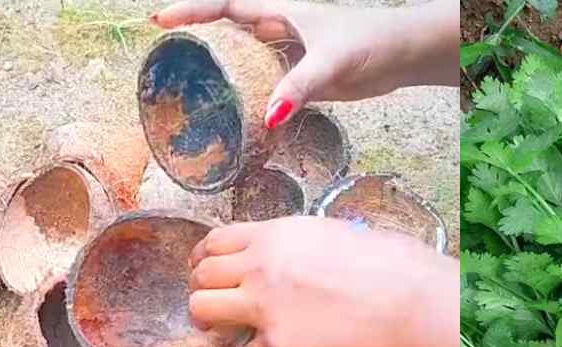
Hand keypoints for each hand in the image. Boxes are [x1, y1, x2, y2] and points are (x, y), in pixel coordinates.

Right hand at [153, 0, 458, 127]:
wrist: (400, 56)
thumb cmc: (369, 42)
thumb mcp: (331, 62)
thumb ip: (299, 87)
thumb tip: (270, 116)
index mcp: (278, 11)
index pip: (224, 6)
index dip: (191, 11)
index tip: (161, 21)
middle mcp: (277, 30)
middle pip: (227, 32)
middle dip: (196, 41)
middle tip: (163, 59)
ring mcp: (287, 55)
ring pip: (244, 61)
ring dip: (220, 74)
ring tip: (187, 92)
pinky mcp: (299, 79)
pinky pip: (265, 87)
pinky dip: (249, 100)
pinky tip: (236, 120)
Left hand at [187, 217, 459, 346]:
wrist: (411, 305)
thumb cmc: (393, 265)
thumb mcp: (337, 234)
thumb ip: (303, 244)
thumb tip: (301, 255)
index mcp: (276, 234)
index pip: (215, 240)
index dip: (206, 258)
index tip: (210, 271)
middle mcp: (260, 266)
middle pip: (200, 276)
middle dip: (204, 291)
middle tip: (219, 306)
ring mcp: (264, 307)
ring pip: (202, 311)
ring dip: (212, 324)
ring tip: (231, 333)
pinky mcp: (278, 345)